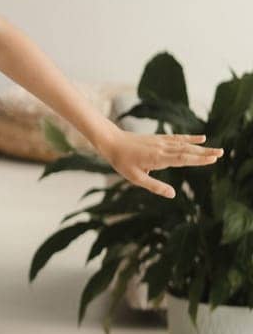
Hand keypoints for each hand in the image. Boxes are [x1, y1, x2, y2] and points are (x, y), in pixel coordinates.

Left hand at [97, 129, 221, 198]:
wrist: (111, 141)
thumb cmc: (121, 161)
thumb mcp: (135, 178)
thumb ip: (154, 186)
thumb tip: (173, 195)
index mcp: (157, 158)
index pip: (182, 159)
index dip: (197, 159)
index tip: (212, 159)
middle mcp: (162, 148)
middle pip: (187, 151)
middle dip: (204, 153)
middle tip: (221, 154)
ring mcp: (161, 142)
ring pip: (185, 144)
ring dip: (201, 147)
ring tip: (217, 149)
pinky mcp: (159, 138)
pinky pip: (177, 138)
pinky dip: (190, 138)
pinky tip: (201, 138)